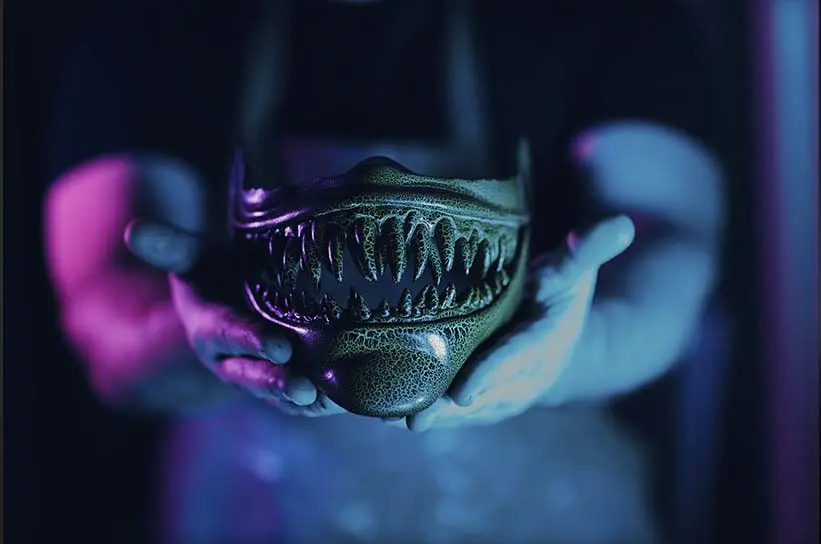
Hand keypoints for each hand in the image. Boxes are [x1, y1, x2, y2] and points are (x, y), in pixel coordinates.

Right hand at [125, 156, 344, 416]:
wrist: (220, 305)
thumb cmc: (210, 274)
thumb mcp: (188, 257)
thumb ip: (167, 245)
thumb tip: (134, 230)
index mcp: (208, 326)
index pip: (229, 333)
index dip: (251, 340)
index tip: (280, 345)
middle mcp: (229, 358)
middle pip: (252, 374)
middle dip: (277, 382)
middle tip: (304, 389)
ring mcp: (253, 373)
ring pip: (275, 393)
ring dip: (301, 401)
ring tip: (328, 402)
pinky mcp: (276, 382)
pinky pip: (293, 400)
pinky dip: (318, 403)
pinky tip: (343, 402)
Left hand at [387, 215, 635, 431]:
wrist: (565, 338)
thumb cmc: (562, 295)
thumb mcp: (576, 270)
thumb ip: (589, 249)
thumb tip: (622, 223)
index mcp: (545, 342)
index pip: (517, 359)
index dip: (493, 374)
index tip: (465, 390)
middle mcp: (525, 376)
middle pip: (485, 396)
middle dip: (450, 409)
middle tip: (414, 418)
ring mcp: (504, 393)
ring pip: (467, 411)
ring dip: (433, 417)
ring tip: (390, 419)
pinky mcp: (484, 399)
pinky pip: (456, 411)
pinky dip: (428, 413)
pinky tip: (386, 416)